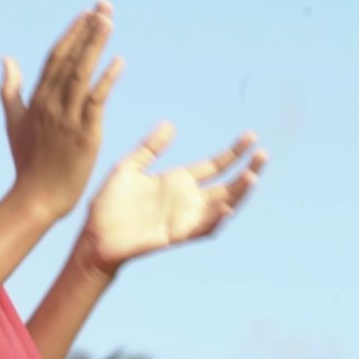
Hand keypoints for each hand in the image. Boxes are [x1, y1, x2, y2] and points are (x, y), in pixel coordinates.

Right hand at [0, 2, 124, 218]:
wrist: (36, 196)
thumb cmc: (27, 161)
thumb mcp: (13, 121)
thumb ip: (10, 89)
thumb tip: (6, 59)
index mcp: (37, 98)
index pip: (56, 57)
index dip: (72, 33)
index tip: (87, 13)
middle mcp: (51, 103)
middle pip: (69, 58)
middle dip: (87, 30)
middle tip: (103, 5)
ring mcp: (67, 117)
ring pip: (81, 73)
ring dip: (95, 45)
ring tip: (108, 20)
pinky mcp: (84, 134)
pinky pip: (95, 101)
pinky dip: (105, 80)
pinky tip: (118, 61)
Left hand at [81, 123, 267, 274]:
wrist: (94, 234)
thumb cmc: (109, 203)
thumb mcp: (129, 167)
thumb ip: (150, 147)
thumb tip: (170, 124)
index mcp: (177, 181)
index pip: (215, 165)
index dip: (234, 152)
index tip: (251, 136)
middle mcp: (187, 199)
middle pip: (228, 185)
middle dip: (248, 170)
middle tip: (263, 154)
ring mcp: (184, 218)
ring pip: (224, 206)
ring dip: (240, 194)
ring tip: (254, 176)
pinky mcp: (176, 235)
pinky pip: (203, 229)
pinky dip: (216, 220)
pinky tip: (227, 208)